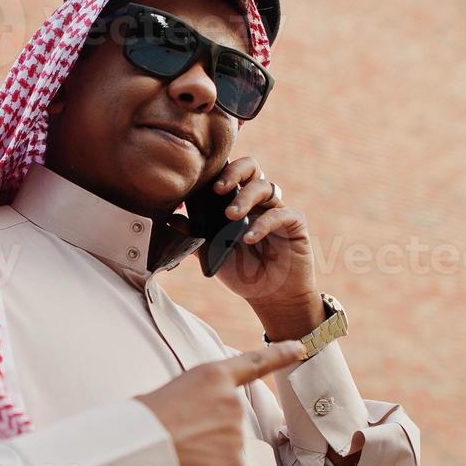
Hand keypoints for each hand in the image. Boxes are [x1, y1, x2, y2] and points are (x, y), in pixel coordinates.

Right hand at [134, 341, 306, 465]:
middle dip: (209, 438)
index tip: (301, 348)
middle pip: (229, 424)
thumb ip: (196, 407)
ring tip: (178, 459)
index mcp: (211, 377)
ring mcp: (237, 435)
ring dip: (206, 460)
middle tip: (177, 443)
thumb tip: (200, 436)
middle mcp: (232, 403)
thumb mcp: (167, 399)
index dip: (279, 355)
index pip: (253, 364)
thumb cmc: (138, 425)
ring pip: (227, 453)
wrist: (134, 453)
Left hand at [207, 157, 324, 338]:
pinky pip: (281, 214)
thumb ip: (194, 236)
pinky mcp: (294, 224)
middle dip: (234, 172)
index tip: (198, 182)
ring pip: (266, 187)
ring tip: (230, 216)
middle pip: (251, 168)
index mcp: (239, 202)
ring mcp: (277, 210)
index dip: (217, 171)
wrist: (272, 298)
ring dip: (246, 198)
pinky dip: (264, 223)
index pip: (230, 174)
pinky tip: (249, 237)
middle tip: (218, 189)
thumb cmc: (243, 273)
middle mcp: (259, 201)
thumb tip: (170, 219)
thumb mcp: (213, 254)